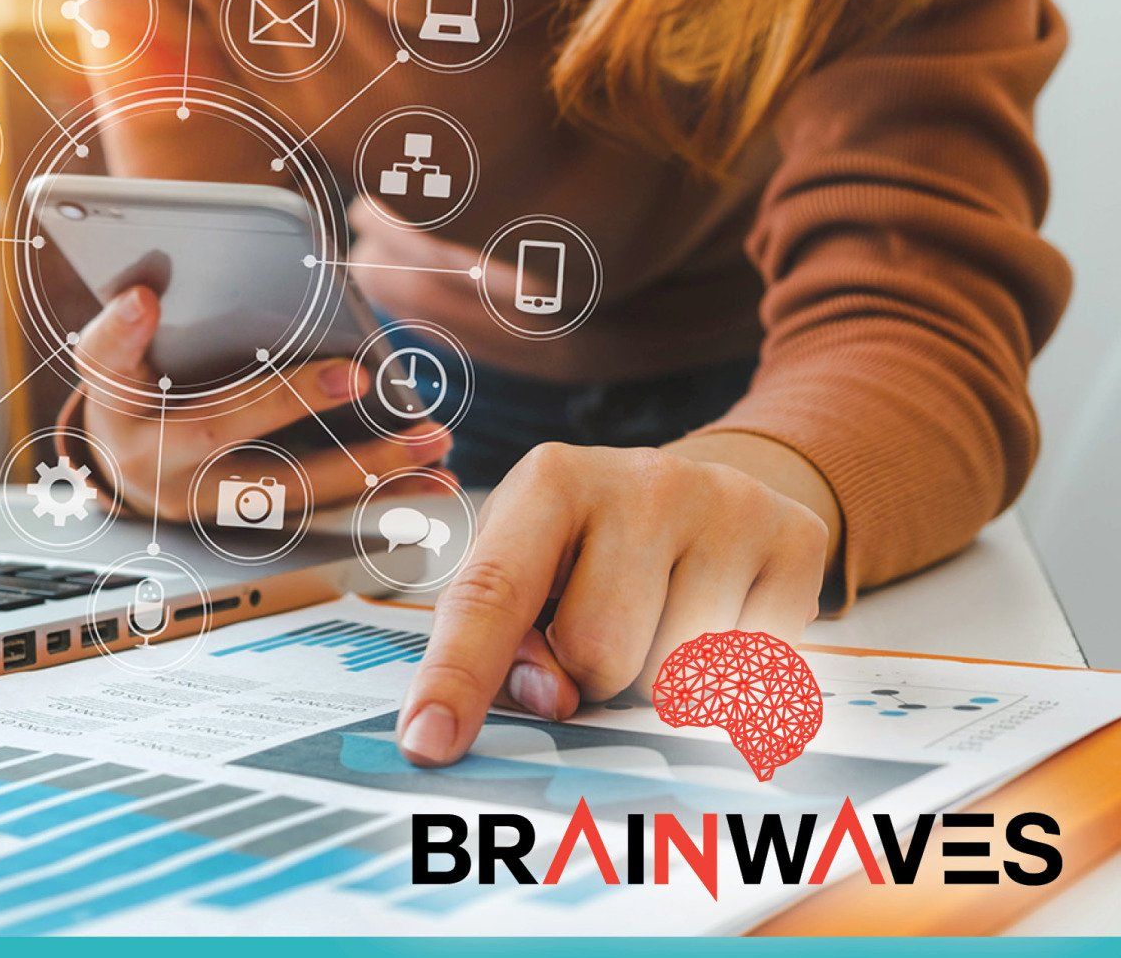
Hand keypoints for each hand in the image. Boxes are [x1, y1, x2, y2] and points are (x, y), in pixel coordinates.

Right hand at [73, 286, 453, 519]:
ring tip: (430, 440)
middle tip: (357, 377)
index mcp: (127, 425)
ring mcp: (220, 508)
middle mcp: (169, 478)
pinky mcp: (263, 520)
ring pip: (296, 492)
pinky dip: (381, 495)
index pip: (118, 375)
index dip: (129, 336)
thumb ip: (120, 333)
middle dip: (295, 409)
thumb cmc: (133, 401)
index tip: (147, 300)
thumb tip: (143, 296)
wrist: (133, 471)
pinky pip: (326, 510)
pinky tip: (432, 476)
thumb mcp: (111, 364)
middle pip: (225, 439)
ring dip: (368, 470)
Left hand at [396, 440, 833, 765]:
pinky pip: (750, 675)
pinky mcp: (796, 538)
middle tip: (609, 623)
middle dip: (592, 673)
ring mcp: (729, 504)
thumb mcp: (529, 572)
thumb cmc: (590, 548)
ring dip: (659, 679)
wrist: (705, 490)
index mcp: (551, 481)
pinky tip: (716, 617)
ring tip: (661, 617)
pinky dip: (725, 676)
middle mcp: (643, 479)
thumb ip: (506, 641)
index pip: (491, 593)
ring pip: (675, 678)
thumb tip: (550, 698)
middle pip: (596, 655)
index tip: (427, 743)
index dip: (457, 675)